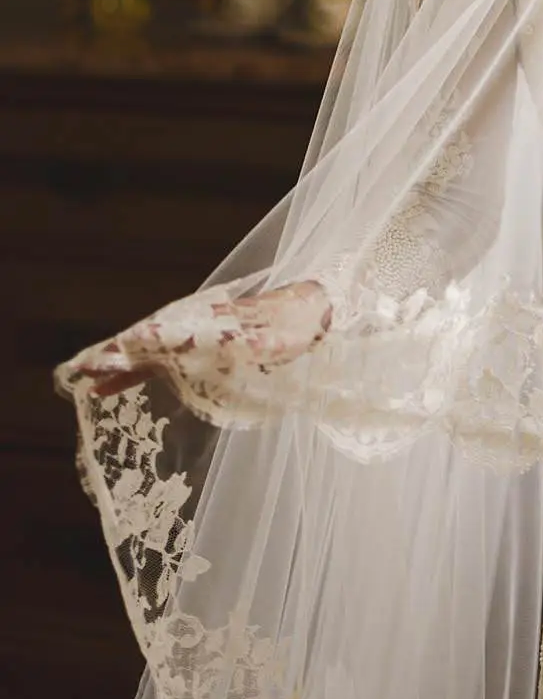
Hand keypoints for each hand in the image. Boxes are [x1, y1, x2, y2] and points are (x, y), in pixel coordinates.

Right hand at [65, 278, 333, 400]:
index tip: (112, 354)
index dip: (140, 345)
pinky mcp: (196, 348)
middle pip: (147, 340)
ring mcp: (193, 336)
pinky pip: (158, 361)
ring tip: (85, 378)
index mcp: (210, 322)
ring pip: (147, 350)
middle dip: (115, 355)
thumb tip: (236, 343)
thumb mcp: (275, 337)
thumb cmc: (292, 326)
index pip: (167, 334)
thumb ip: (253, 339)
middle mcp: (195, 326)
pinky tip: (113, 385)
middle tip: (80, 370)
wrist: (306, 313)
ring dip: (118, 363)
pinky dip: (135, 371)